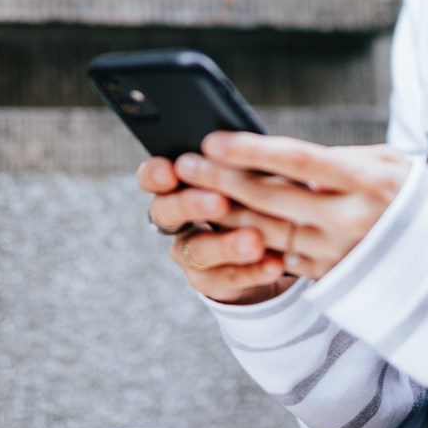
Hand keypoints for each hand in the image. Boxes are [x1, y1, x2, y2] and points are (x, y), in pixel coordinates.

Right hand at [136, 156, 294, 304]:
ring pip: (199, 250)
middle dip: (191, 205)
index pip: (153, 177)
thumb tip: (253, 145)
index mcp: (178, 185)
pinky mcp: (211, 282)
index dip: (155, 175)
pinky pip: (229, 278)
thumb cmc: (252, 196)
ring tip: (255, 241)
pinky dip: (253, 271)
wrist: (267, 245)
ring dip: (227, 245)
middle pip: (167, 212)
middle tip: (219, 202)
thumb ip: (241, 164)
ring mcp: (190, 254)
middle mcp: (176, 221)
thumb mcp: (247, 176)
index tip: (171, 172)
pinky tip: (274, 263)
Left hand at [172, 133, 409, 279]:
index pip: (296, 160)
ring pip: (264, 229)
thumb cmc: (409, 201)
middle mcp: (348, 218)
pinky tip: (222, 224)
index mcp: (365, 181)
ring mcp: (335, 252)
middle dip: (220, 178)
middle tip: (184, 162)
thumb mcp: (389, 166)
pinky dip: (250, 239)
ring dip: (222, 211)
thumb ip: (338, 158)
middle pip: (270, 195)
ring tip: (191, 192)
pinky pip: (280, 255)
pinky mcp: (327, 277)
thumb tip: (282, 154)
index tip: (213, 138)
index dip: (251, 149)